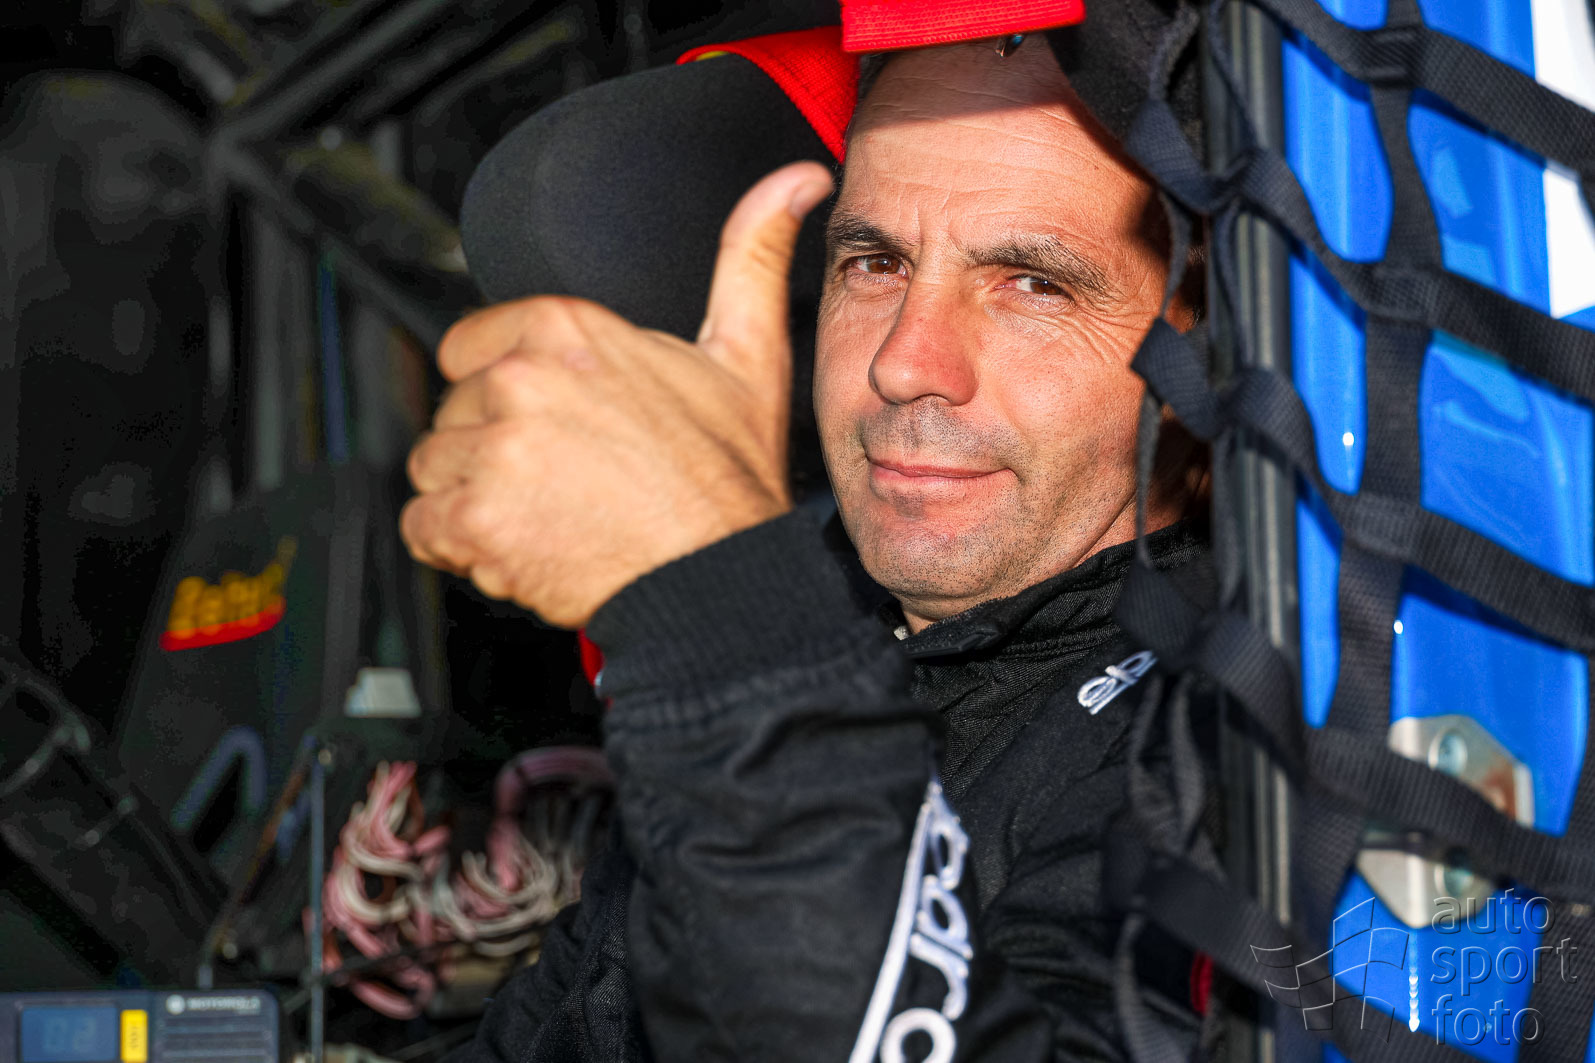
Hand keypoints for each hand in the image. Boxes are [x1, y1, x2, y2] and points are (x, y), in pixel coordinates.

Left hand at [401, 161, 834, 627]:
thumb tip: (792, 183)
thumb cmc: (728, 482)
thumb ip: (751, 258)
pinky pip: (422, 527)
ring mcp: (495, 448)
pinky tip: (521, 547)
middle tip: (561, 482)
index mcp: (568, 327)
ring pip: (434, 469)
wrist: (720, 580)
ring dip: (474, 500)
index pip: (468, 347)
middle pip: (454, 411)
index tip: (545, 425)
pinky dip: (459, 548)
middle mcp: (522, 378)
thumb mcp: (747, 354)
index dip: (502, 392)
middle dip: (492, 451)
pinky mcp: (475, 517)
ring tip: (546, 515)